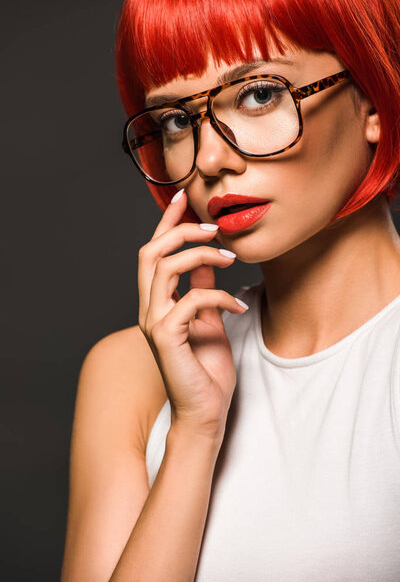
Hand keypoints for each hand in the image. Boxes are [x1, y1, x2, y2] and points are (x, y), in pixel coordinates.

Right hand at [137, 189, 247, 440]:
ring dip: (201, 255)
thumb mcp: (209, 319)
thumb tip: (207, 260)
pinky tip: (239, 309)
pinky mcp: (167, 338)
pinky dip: (220, 296)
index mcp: (158, 303)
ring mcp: (154, 323)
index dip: (166, 223)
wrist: (206, 412)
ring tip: (230, 259)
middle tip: (213, 227)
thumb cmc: (206, 370)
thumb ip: (202, 289)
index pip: (154, 253)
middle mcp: (149, 310)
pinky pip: (192, 299)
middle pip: (150, 252)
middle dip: (180, 230)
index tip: (183, 198)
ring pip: (165, 268)